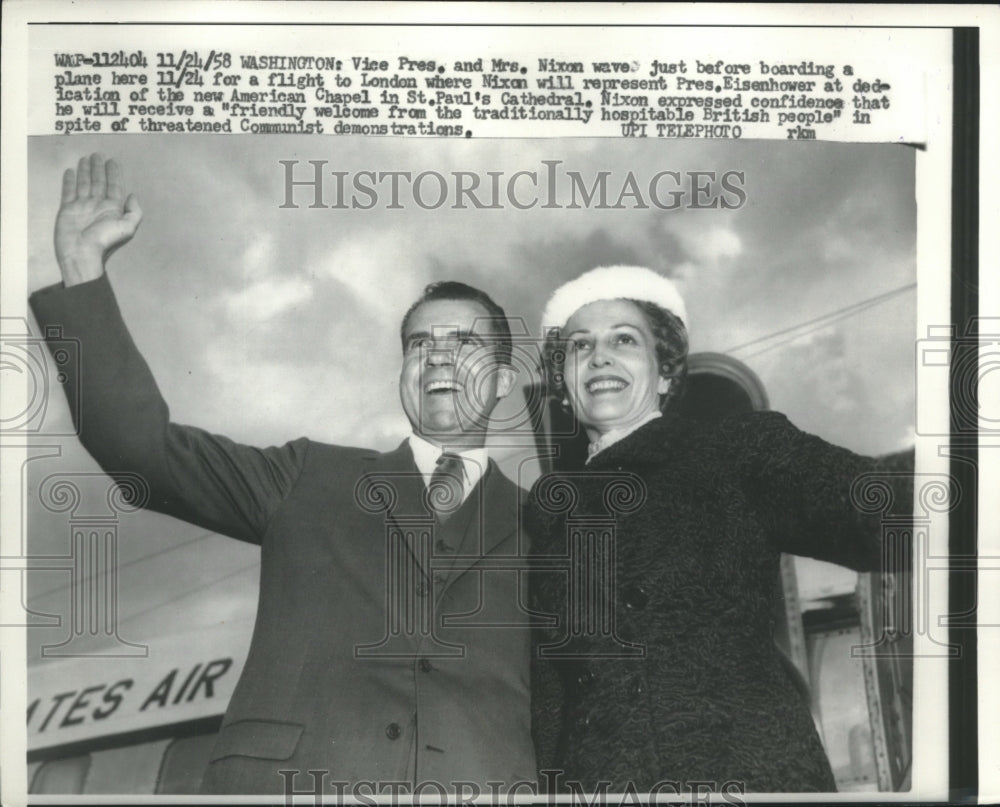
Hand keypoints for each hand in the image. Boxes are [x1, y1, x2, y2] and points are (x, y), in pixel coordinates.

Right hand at [54, 153, 142, 285]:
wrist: (81, 252)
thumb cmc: (104, 240)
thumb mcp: (127, 227)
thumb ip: (134, 211)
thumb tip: (133, 195)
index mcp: (112, 209)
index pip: (114, 186)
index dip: (114, 174)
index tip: (113, 161)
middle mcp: (98, 205)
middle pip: (99, 182)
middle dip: (99, 169)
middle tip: (98, 155)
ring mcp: (82, 206)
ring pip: (84, 184)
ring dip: (86, 171)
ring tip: (85, 159)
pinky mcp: (68, 208)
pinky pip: (68, 191)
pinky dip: (70, 181)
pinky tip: (71, 171)